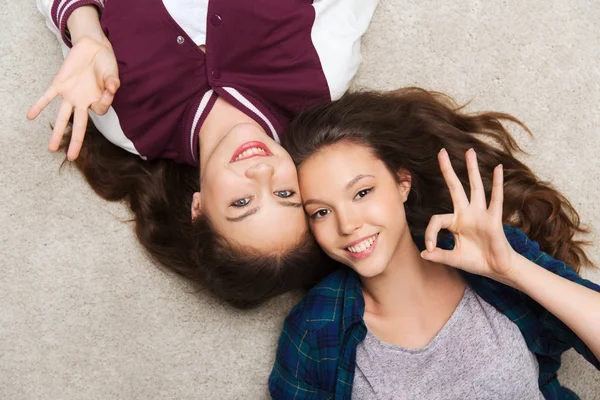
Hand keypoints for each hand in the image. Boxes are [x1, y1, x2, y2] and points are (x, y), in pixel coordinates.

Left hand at [27, 36, 118, 159]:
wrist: (92, 48)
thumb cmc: (105, 63)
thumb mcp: (112, 72)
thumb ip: (111, 81)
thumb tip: (112, 87)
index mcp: (98, 101)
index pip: (99, 111)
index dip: (103, 103)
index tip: (108, 90)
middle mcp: (83, 102)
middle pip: (79, 125)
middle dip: (76, 142)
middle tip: (72, 157)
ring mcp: (70, 95)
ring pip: (63, 117)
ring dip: (57, 132)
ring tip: (51, 148)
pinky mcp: (60, 84)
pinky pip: (48, 97)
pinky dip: (39, 106)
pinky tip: (29, 116)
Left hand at [421, 148, 517, 282]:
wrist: (497, 269)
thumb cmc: (476, 261)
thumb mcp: (454, 258)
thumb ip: (439, 256)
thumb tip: (423, 253)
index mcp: (455, 222)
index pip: (437, 219)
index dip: (430, 233)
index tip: (430, 248)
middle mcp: (467, 213)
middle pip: (456, 187)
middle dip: (448, 170)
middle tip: (441, 151)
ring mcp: (481, 214)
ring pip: (476, 187)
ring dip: (472, 169)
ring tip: (469, 151)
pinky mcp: (494, 219)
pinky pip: (496, 199)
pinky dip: (498, 183)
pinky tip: (498, 168)